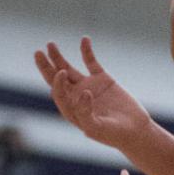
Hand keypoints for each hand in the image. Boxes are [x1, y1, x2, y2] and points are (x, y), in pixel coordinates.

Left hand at [35, 38, 151, 150]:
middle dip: (46, 66)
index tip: (62, 72)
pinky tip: (84, 39)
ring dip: (59, 57)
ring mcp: (89, 86)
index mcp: (71, 109)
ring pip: (69, 69)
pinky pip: (91, 62)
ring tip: (50, 44)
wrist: (135, 130)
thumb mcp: (96, 128)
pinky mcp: (102, 79)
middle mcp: (76, 96)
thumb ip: (85, 113)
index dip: (57, 81)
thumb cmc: (114, 134)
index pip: (58, 92)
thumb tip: (83, 92)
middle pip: (57, 79)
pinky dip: (87, 51)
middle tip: (38, 53)